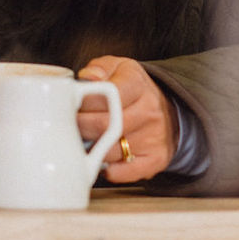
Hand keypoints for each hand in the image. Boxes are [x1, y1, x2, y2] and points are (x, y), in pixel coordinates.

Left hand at [79, 56, 177, 185]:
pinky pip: (126, 171)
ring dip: (90, 150)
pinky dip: (109, 170)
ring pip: (110, 150)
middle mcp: (149, 111)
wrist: (168, 110)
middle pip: (104, 125)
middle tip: (69, 127)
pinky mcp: (156, 159)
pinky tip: (102, 160)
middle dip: (80, 127)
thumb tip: (87, 78)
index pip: (108, 95)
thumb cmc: (133, 89)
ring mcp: (154, 137)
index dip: (84, 103)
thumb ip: (99, 69)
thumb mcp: (118, 68)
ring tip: (83, 142)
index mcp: (137, 84)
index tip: (70, 106)